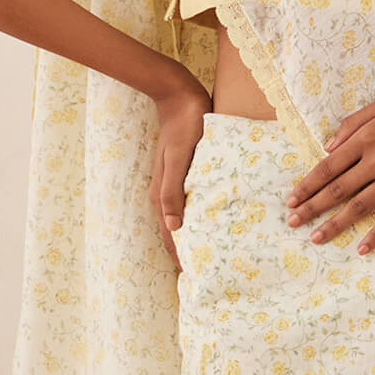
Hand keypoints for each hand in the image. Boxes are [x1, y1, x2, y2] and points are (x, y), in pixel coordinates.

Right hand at [146, 64, 210, 269]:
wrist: (179, 96)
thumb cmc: (184, 126)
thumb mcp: (178, 159)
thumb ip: (173, 192)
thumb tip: (174, 229)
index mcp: (161, 194)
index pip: (170, 236)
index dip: (180, 257)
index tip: (193, 278)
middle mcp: (164, 192)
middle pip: (174, 231)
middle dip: (186, 252)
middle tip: (205, 274)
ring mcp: (174, 182)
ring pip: (182, 218)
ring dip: (193, 236)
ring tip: (210, 254)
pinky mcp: (185, 173)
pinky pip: (191, 202)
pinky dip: (198, 217)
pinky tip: (213, 220)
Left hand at [285, 83, 374, 254]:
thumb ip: (355, 122)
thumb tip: (328, 145)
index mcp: (369, 136)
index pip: (328, 166)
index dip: (307, 184)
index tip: (291, 198)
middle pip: (338, 189)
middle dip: (312, 208)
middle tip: (292, 222)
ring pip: (359, 206)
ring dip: (335, 224)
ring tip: (316, 238)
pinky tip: (362, 248)